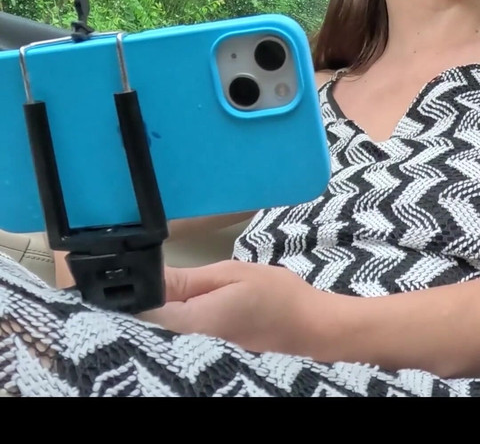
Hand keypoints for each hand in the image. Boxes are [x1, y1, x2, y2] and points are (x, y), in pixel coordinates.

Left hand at [140, 260, 353, 357]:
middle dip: (147, 295)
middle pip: (157, 319)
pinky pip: (189, 325)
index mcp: (196, 320)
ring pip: (173, 322)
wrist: (312, 326)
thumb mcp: (232, 274)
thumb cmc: (276, 294)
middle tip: (144, 265)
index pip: (148, 311)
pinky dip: (183, 308)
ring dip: (166, 301)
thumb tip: (154, 277)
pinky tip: (187, 292)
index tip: (126, 269)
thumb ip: (190, 280)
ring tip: (165, 274)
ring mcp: (207, 343)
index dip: (133, 291)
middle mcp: (196, 339)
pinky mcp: (218, 342)